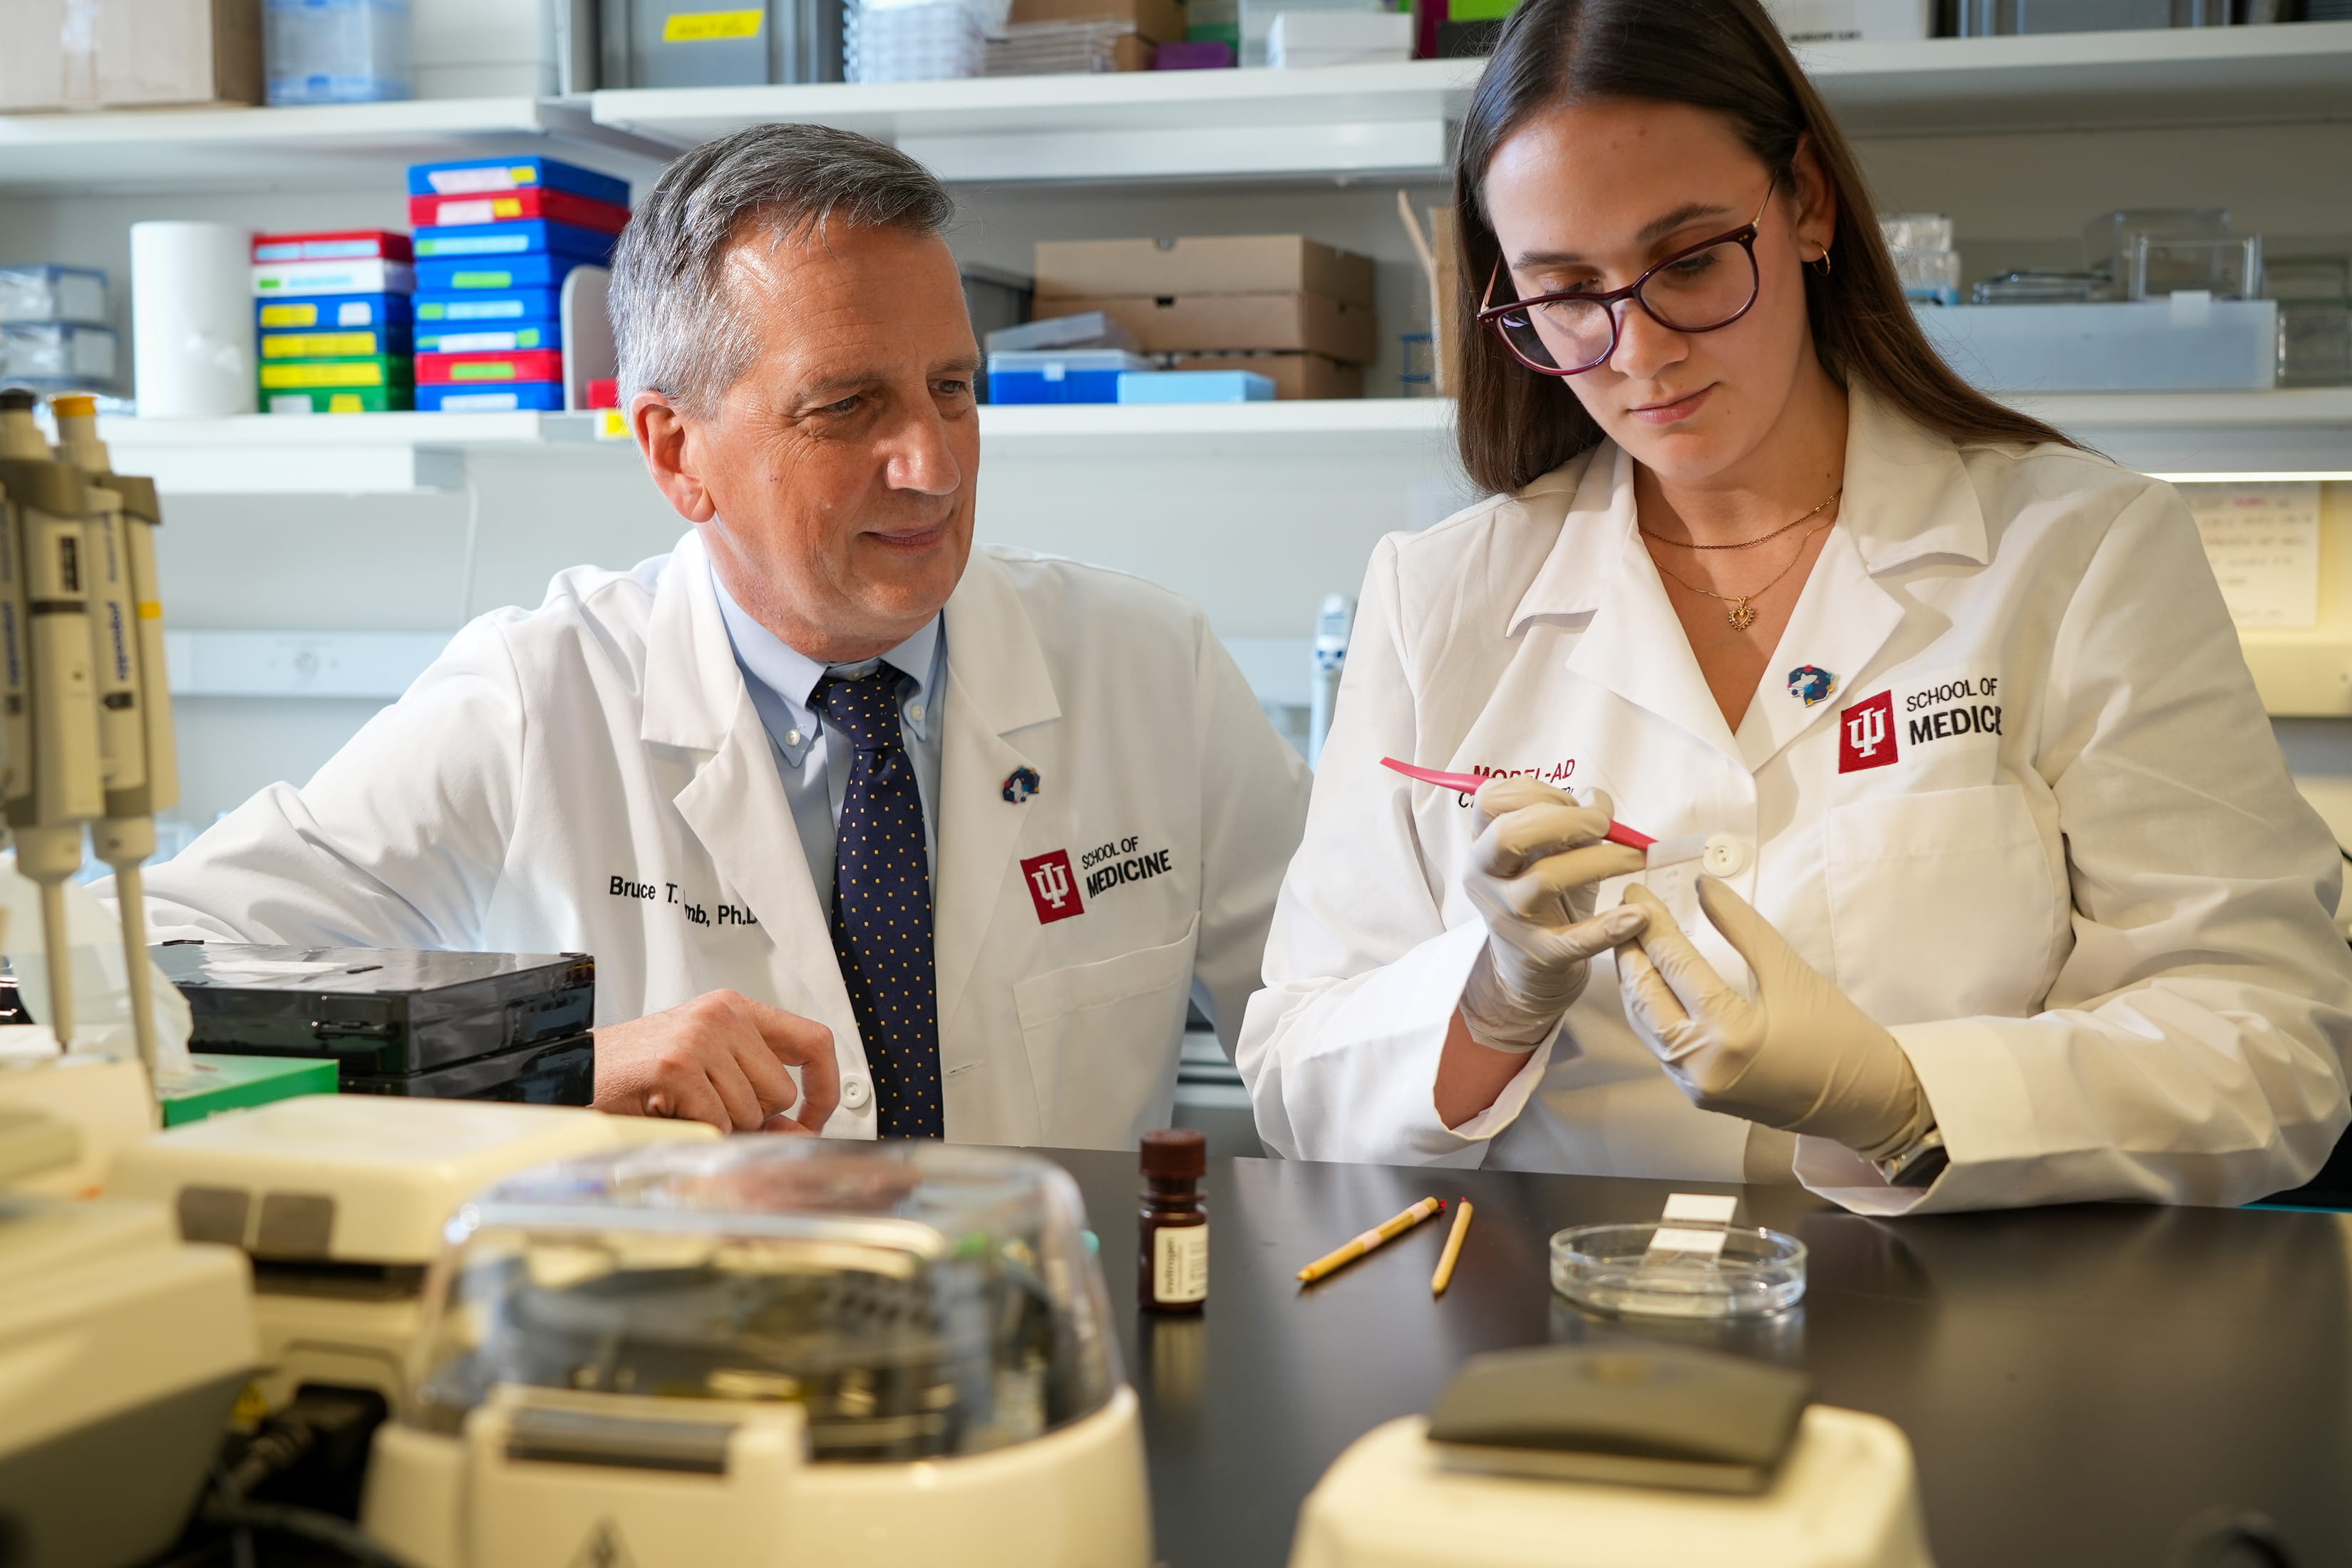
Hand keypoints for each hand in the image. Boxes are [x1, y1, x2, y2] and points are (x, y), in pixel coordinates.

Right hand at [594, 989, 840, 1133]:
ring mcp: (700, 1038)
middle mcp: (722, 1015)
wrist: (572, 1072)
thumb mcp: (707, 1069)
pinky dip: (696, 1132)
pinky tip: (667, 1112)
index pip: (812, 1041)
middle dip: (754, 1118)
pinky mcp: (678, 1066)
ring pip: (752, 1112)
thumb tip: (801, 1131)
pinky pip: (717, 1123)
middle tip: (708, 1110)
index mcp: (734, 1008)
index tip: (817, 1115)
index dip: (825, 1086)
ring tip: (682, 1106)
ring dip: (721, 1126)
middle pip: (781, 1092)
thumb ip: (756, 1090)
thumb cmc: (637, 1074)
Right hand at [1458, 777, 1648, 1049]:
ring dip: (1598, 861)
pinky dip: (1607, 927)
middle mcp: (1485, 878)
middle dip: (1563, 821)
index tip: (1572, 802)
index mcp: (1483, 844)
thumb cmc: (1543, 892)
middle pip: (1508, 835)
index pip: (1491, 800)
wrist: (1527, 963)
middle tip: (1603, 826)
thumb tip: (1597, 804)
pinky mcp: (1539, 953)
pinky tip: (1638, 915)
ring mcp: (1509, 917)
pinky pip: (1572, 940)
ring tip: (1636, 857)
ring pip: (1544, 880)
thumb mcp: (1547, 849)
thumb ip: (1569, 818)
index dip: (1537, 792)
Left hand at [1616, 877, 1929, 1160]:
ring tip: (1632, 939)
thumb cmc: (1840, 1036)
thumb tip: (1703, 885)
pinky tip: (1651, 981)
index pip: (1675, 964)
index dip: (1653, 923)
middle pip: (1645, 995)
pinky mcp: (1697, 1094)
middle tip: (1626, 911)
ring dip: (1635, 979)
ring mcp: (1694, 1085)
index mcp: (1727, 1033)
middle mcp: (1701, 1065)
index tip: (1638, 892)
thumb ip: (1741, 926)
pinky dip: (1650, 1008)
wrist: (1867, 1101)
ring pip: (1645, 1022)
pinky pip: (1659, 1043)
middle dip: (1631, 948)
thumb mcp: (1790, 971)